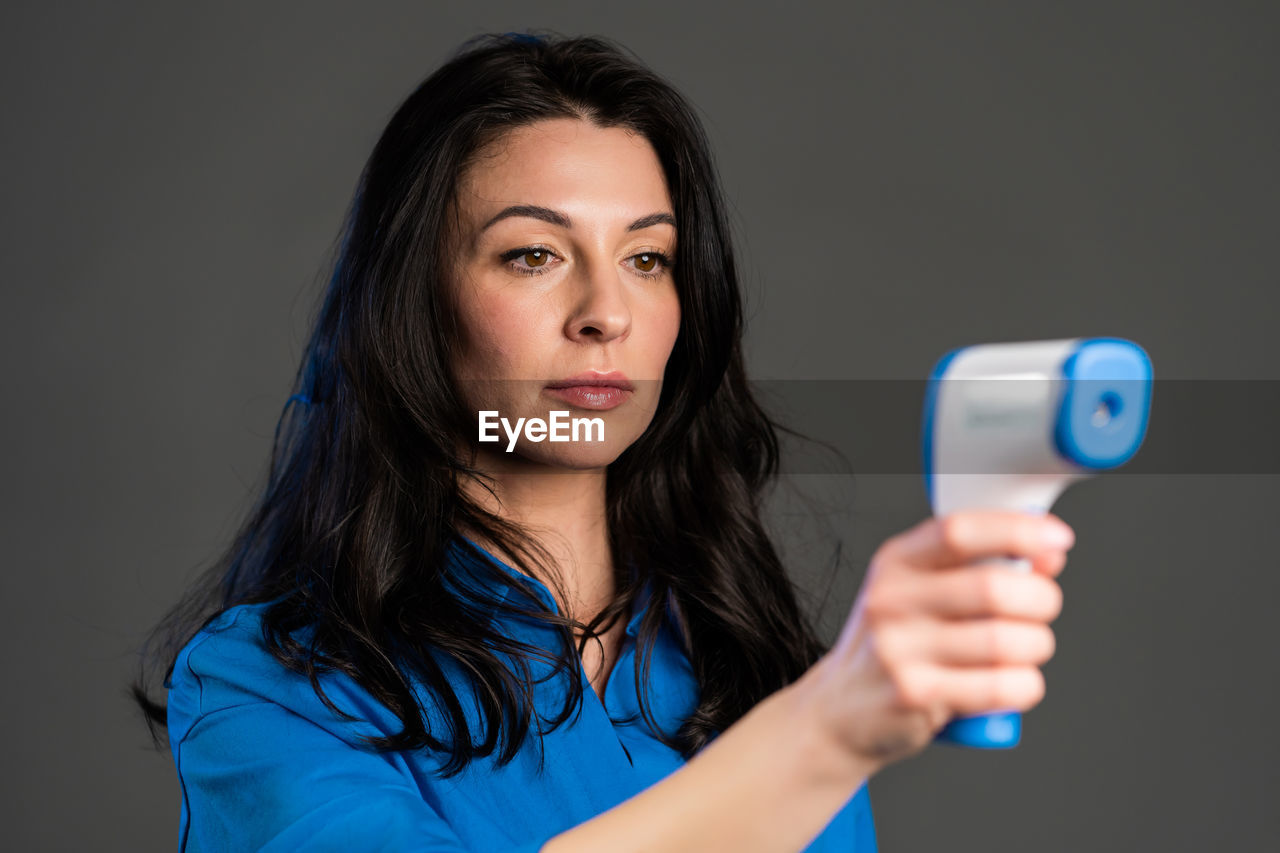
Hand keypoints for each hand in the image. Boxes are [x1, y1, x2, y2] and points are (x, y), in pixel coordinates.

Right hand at [790, 510, 1073, 777]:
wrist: (840, 710)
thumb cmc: (896, 644)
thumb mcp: (921, 591)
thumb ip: (981, 567)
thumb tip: (1048, 554)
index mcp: (896, 562)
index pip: (960, 531)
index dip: (1018, 530)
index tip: (1057, 538)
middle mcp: (891, 600)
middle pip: (993, 588)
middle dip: (1041, 599)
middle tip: (1042, 609)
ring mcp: (898, 649)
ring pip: (1006, 641)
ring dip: (1037, 646)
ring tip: (1027, 650)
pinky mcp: (914, 694)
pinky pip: (1000, 687)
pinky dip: (1026, 685)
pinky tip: (1017, 682)